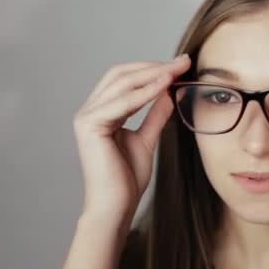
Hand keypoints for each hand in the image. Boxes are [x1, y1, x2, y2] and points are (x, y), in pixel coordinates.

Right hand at [74, 54, 190, 223]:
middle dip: (153, 65)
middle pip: (121, 74)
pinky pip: (122, 102)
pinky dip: (145, 91)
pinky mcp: (89, 125)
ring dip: (152, 73)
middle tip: (182, 61)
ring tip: (177, 69)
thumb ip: (154, 115)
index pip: (125, 79)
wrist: (116, 207)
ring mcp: (86, 116)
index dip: (152, 69)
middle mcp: (88, 111)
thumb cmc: (126, 180)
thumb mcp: (146, 139)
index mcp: (100, 113)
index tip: (180, 65)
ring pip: (121, 83)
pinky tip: (165, 85)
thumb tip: (168, 92)